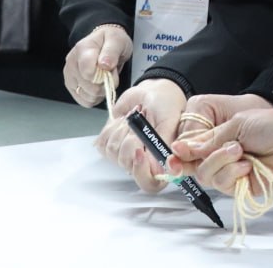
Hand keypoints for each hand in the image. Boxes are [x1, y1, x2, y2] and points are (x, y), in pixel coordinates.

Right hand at [63, 24, 131, 106]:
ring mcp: (70, 76)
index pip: (88, 72)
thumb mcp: (117, 40)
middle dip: (105, 83)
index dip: (102, 76)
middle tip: (111, 72)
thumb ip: (111, 51)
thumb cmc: (111, 41)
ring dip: (101, 91)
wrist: (105, 42)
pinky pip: (85, 101)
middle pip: (89, 87)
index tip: (111, 69)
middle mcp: (71, 63)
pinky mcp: (72, 87)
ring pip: (87, 96)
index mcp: (82, 49)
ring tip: (105, 78)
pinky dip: (96, 97)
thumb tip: (105, 65)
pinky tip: (100, 86)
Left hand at [95, 78, 186, 192]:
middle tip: (142, 121)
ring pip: (113, 152)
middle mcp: (142, 163)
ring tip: (136, 117)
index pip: (148, 183)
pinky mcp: (110, 144)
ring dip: (123, 129)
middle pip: (126, 164)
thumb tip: (161, 167)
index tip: (139, 150)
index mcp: (161, 162)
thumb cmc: (166, 104)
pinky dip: (112, 127)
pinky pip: (102, 143)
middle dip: (132, 139)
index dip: (141, 171)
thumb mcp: (170, 121)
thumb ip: (164, 144)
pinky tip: (123, 120)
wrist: (152, 89)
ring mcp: (124, 154)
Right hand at [171, 100, 272, 194]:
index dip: (178, 153)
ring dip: (220, 161)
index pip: (188, 149)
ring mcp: (230, 172)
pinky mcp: (240, 187)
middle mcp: (220, 156)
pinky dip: (232, 173)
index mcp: (217, 137)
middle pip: (192, 166)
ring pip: (206, 176)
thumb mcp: (235, 125)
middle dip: (199, 156)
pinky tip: (248, 165)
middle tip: (214, 148)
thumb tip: (178, 149)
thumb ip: (207, 140)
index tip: (172, 155)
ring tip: (240, 150)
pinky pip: (223, 185)